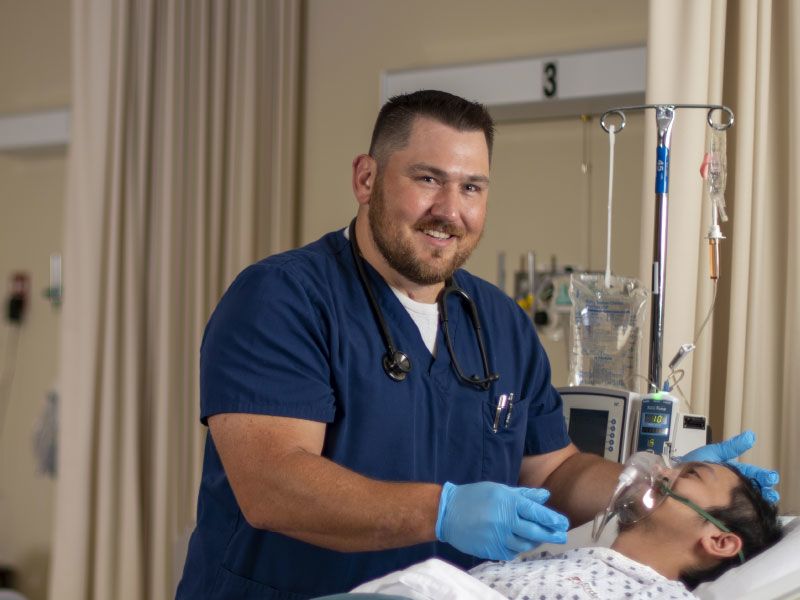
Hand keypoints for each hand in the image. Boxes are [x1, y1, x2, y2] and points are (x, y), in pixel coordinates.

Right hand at [435, 481, 568, 560]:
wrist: (448, 513)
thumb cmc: (475, 497)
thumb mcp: (500, 490)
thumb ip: (524, 495)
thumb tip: (545, 497)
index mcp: (508, 502)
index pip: (536, 512)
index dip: (552, 519)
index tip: (563, 523)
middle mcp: (505, 520)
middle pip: (534, 531)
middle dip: (551, 534)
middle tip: (561, 536)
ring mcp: (498, 537)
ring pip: (524, 544)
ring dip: (535, 542)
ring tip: (540, 538)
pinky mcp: (491, 549)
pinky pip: (512, 552)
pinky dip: (518, 548)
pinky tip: (520, 543)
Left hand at [678, 430, 779, 502]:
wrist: (672, 476)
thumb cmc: (692, 463)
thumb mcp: (713, 453)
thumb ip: (731, 447)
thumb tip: (750, 437)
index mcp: (731, 470)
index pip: (751, 473)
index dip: (762, 476)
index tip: (770, 478)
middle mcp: (729, 483)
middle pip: (751, 487)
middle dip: (763, 489)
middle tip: (771, 494)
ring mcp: (723, 495)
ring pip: (744, 498)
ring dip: (757, 500)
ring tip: (767, 501)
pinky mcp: (716, 505)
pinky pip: (731, 507)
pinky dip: (741, 509)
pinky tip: (749, 513)